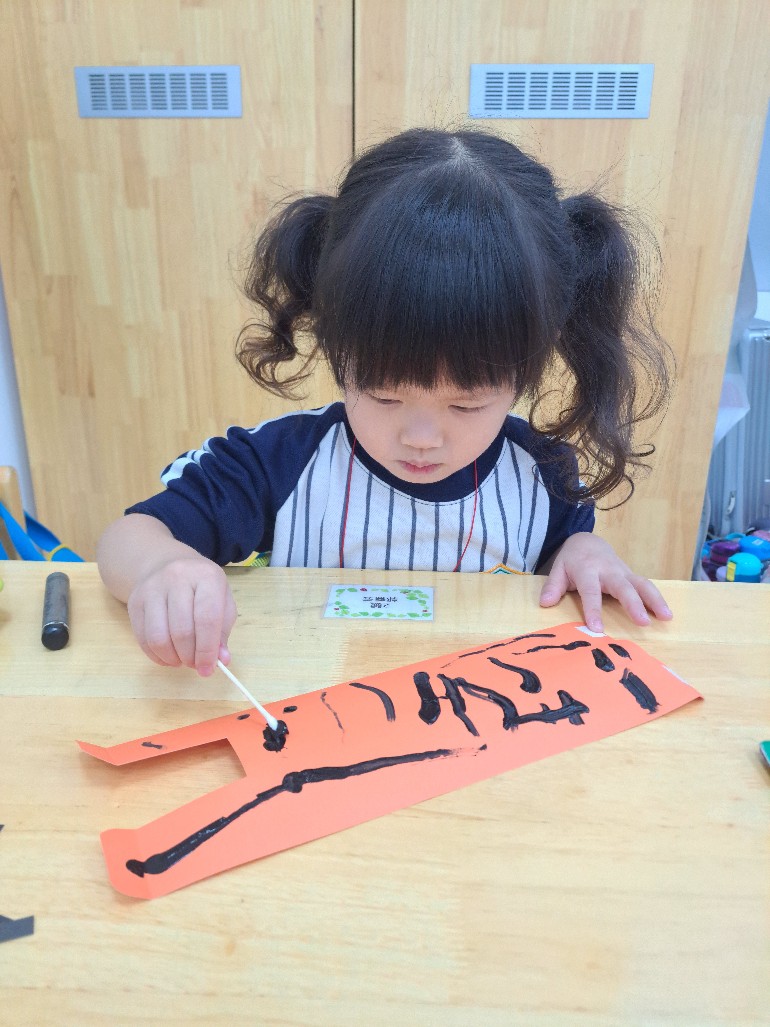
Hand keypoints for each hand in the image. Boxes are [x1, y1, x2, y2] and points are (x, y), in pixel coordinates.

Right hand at [126, 555, 237, 676]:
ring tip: (182, 659)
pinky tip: (168, 655)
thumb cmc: (200, 587)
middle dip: (190, 657)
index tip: (208, 669)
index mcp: (207, 576)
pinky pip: (143, 639)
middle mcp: (177, 577)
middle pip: (182, 631)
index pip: (207, 619)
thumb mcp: (222, 601)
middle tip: (196, 664)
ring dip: (172, 658)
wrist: (164, 563)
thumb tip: (221, 660)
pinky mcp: (134, 601)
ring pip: (159, 638)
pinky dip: (157, 656)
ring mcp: (152, 588)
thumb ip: (222, 631)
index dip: (208, 650)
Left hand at [539, 532, 672, 632]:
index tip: (597, 629)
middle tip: (643, 622)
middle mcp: (608, 570)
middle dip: (634, 604)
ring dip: (655, 600)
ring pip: (642, 584)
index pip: (590, 592)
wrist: (587, 541)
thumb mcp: (558, 569)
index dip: (593, 610)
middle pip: (623, 587)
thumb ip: (552, 586)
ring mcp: (623, 572)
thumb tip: (545, 603)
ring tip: (667, 617)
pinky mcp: (631, 575)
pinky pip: (646, 586)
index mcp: (587, 570)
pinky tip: (667, 614)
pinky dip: (658, 599)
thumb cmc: (572, 560)